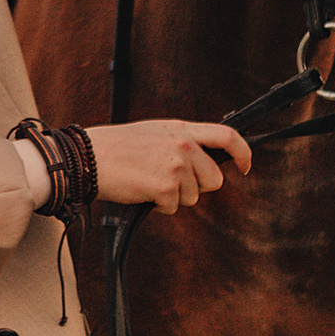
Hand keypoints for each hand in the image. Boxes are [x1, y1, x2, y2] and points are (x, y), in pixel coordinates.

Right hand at [88, 119, 252, 209]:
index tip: (245, 167)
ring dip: (174, 197)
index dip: (243, 152)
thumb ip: (182, 141)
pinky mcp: (165, 187)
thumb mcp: (155, 133)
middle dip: (196, 187)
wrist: (89, 157)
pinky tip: (142, 190)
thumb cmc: (117, 147)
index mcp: (182, 129)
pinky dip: (159, 205)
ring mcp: (176, 166)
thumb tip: (202, 163)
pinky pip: (174, 207)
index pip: (227, 135)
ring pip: (193, 197)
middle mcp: (184, 145)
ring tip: (148, 181)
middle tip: (169, 182)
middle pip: (214, 179)